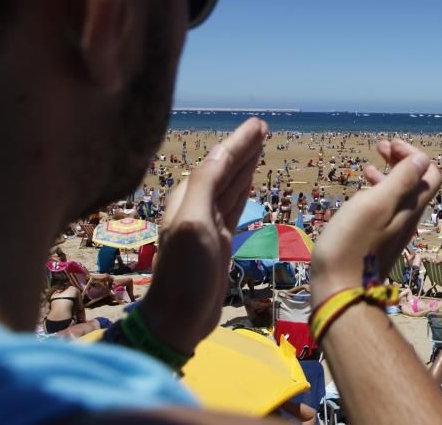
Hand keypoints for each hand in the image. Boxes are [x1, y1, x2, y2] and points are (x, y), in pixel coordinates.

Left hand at [140, 118, 266, 355]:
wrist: (178, 317)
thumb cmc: (185, 272)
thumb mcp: (194, 224)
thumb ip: (206, 186)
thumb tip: (222, 153)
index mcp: (188, 199)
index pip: (217, 162)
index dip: (238, 143)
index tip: (258, 125)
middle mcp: (196, 206)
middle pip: (224, 169)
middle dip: (243, 148)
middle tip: (263, 129)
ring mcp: (208, 224)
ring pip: (230, 185)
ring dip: (245, 165)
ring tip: (260, 146)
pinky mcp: (218, 240)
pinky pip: (234, 205)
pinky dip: (243, 189)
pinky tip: (249, 181)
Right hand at [311, 139, 440, 305]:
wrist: (340, 290)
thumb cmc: (352, 243)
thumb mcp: (376, 204)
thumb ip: (402, 180)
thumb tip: (422, 159)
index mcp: (411, 207)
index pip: (430, 172)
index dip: (413, 154)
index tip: (389, 146)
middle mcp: (408, 218)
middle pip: (416, 182)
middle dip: (401, 160)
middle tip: (380, 147)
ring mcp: (394, 231)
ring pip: (399, 195)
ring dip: (388, 174)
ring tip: (367, 165)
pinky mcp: (378, 241)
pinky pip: (385, 210)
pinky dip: (376, 192)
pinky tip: (360, 193)